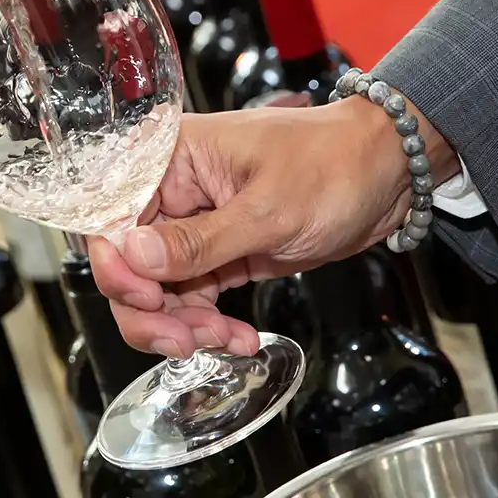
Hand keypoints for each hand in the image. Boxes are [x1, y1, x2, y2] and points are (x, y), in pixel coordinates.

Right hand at [89, 98, 454, 356]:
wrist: (387, 172)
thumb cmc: (336, 164)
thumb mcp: (269, 208)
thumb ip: (199, 240)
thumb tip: (134, 257)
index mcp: (170, 157)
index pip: (110, 215)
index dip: (116, 265)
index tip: (147, 298)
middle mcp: (172, 191)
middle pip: (124, 262)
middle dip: (150, 310)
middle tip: (185, 340)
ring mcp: (194, 226)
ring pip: (155, 290)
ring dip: (181, 326)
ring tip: (223, 340)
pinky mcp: (218, 254)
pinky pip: (190, 299)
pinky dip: (206, 326)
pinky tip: (238, 339)